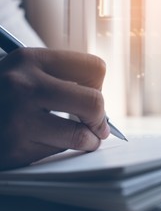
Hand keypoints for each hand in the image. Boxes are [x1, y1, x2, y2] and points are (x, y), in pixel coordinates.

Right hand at [0, 48, 109, 169]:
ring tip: (84, 139)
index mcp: (30, 59)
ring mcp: (18, 118)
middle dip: (100, 118)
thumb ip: (58, 81)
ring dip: (88, 140)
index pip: (94, 68)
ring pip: (81, 134)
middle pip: (94, 102)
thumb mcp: (23, 73)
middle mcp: (24, 85)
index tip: (93, 97)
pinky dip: (61, 149)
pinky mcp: (14, 147)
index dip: (98, 86)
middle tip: (97, 126)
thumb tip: (100, 108)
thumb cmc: (2, 93)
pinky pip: (59, 150)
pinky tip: (47, 142)